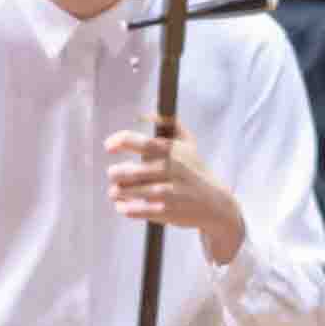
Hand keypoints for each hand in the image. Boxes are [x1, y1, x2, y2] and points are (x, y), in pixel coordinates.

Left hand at [104, 123, 246, 253]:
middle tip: (114, 174)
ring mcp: (167, 192)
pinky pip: (134, 210)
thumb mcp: (189, 143)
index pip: (141, 142)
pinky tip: (122, 206)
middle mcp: (169, 170)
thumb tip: (144, 114)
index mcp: (172, 151)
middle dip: (115, 172)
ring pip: (128, 191)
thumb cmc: (196, 170)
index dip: (119, 141)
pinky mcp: (165, 211)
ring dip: (116, 192)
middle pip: (128, 171)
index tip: (108, 146)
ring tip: (115, 191)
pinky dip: (124, 208)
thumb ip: (170, 123)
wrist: (216, 204)